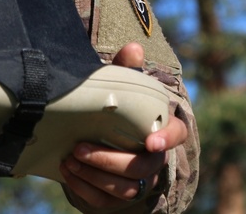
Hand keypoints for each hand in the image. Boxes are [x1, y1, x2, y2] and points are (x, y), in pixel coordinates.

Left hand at [59, 43, 187, 212]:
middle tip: (79, 147)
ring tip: (69, 159)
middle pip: (143, 168)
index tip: (150, 143)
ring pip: (125, 188)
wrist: (99, 137)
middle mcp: (154, 158)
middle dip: (110, 160)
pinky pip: (107, 201)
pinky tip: (68, 173)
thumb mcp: (120, 87)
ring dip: (95, 176)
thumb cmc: (115, 109)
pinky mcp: (118, 197)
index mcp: (160, 129)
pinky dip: (85, 189)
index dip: (167, 140)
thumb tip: (134, 48)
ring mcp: (138, 180)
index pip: (177, 134)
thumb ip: (126, 69)